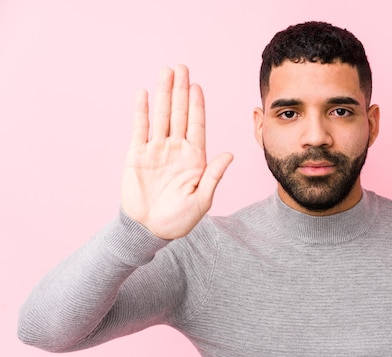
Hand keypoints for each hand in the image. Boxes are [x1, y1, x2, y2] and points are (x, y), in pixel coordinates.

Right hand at [121, 65, 232, 238]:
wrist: (150, 229)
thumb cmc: (179, 219)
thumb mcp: (202, 199)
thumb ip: (213, 175)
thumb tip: (229, 154)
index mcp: (195, 158)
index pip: (197, 125)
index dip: (197, 105)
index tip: (197, 86)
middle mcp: (176, 149)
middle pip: (179, 114)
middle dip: (180, 91)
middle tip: (182, 67)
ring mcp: (156, 150)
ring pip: (161, 116)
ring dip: (163, 94)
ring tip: (166, 72)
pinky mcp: (137, 155)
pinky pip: (140, 129)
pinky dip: (142, 111)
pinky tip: (144, 94)